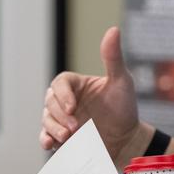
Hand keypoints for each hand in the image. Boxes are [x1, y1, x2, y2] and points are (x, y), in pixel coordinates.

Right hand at [41, 26, 140, 158]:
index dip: (63, 94)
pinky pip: (46, 136)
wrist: (127, 139)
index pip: (60, 83)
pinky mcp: (62, 138)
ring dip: (53, 127)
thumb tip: (113, 30)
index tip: (73, 107)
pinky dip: (46, 139)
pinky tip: (51, 144)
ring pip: (46, 119)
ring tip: (68, 137)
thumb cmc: (124, 107)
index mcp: (76, 85)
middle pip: (50, 101)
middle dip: (60, 114)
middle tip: (75, 126)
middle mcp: (66, 101)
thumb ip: (113, 58)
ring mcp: (62, 120)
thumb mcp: (122, 81)